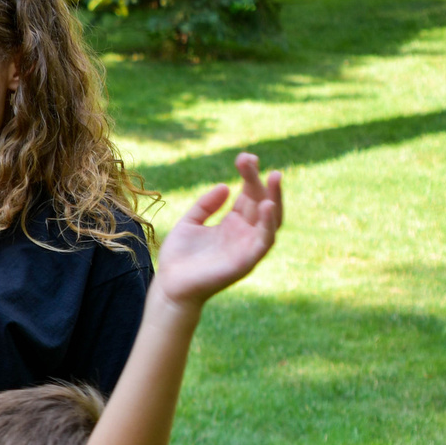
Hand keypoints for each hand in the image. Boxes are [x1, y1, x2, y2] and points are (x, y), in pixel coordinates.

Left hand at [154, 153, 282, 308]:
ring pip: (271, 220)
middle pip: (261, 202)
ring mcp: (247, 247)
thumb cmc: (180, 257)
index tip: (244, 157)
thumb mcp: (190, 223)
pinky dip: (267, 224)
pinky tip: (265, 206)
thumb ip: (206, 205)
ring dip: (274, 198)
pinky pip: (264, 241)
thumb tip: (225, 185)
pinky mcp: (246, 261)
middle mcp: (245, 233)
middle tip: (251, 160)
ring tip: (273, 177)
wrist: (170, 286)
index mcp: (233, 223)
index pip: (249, 194)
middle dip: (260, 181)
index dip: (250, 175)